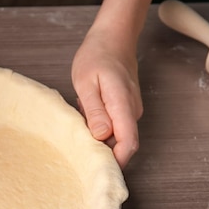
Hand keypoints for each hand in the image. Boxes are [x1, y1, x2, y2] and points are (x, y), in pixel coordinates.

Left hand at [71, 28, 142, 168]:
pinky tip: (85, 114)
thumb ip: (95, 110)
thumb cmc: (96, 56)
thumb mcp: (87, 82)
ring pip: (116, 136)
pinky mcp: (125, 108)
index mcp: (122, 105)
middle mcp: (131, 111)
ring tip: (78, 124)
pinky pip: (114, 126)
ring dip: (97, 137)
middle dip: (102, 153)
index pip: (128, 144)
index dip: (116, 162)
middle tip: (76, 151)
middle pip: (122, 145)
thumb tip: (102, 136)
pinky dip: (98, 126)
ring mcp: (130, 110)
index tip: (97, 172)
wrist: (113, 36)